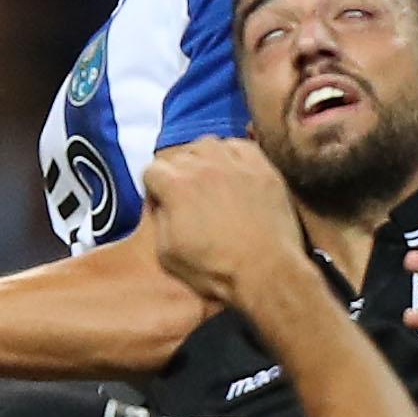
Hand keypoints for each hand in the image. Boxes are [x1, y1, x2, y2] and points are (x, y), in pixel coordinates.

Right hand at [142, 139, 306, 305]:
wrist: (265, 271)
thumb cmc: (216, 269)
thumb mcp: (168, 256)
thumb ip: (157, 221)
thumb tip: (160, 205)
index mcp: (177, 187)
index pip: (152, 171)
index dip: (154, 190)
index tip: (163, 204)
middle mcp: (203, 166)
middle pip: (179, 157)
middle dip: (177, 175)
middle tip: (188, 199)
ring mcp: (235, 164)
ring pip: (207, 145)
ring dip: (202, 159)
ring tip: (208, 179)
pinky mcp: (261, 168)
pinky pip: (240, 146)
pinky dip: (231, 154)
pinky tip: (232, 171)